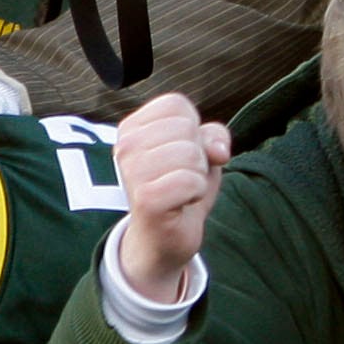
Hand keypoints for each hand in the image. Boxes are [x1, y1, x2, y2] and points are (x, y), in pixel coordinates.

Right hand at [111, 93, 230, 299]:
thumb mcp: (200, 152)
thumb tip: (218, 150)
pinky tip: (182, 203)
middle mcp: (125, 146)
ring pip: (191, 154)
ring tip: (181, 190)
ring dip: (198, 175)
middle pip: (187, 128)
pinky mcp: (147, 199)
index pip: (176, 105)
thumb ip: (213, 135)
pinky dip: (197, 193)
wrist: (163, 238)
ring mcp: (133, 173)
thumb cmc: (179, 189)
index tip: (181, 153)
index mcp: (131, 128)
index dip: (193, 128)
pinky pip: (192, 181)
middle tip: (181, 176)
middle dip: (197, 154)